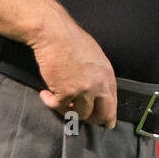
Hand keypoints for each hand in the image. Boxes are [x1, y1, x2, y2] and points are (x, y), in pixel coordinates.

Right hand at [29, 7, 117, 128]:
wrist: (55, 33)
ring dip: (69, 111)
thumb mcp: (95, 56)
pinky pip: (58, 107)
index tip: (106, 124)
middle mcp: (99, 84)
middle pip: (102, 115)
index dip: (108, 116)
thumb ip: (98, 74)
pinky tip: (45, 94)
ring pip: (80, 115)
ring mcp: (83, 90)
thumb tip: (97, 90)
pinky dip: (50, 103)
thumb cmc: (72, 40)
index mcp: (107, 75)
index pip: (113, 103)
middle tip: (81, 119)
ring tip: (60, 102)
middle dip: (93, 121)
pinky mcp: (65, 92)